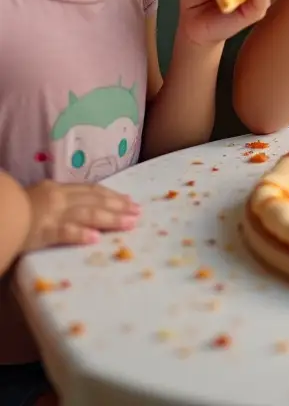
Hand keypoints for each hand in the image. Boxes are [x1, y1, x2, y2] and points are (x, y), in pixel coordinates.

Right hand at [24, 180, 140, 250]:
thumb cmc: (12, 206)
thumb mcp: (37, 196)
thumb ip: (57, 199)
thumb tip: (77, 206)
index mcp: (57, 189)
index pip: (91, 190)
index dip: (112, 195)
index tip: (129, 200)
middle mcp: (59, 199)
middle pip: (95, 201)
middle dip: (119, 206)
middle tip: (138, 212)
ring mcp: (51, 214)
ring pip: (87, 214)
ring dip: (110, 218)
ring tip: (129, 223)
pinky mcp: (41, 231)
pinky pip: (63, 232)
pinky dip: (79, 234)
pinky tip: (95, 238)